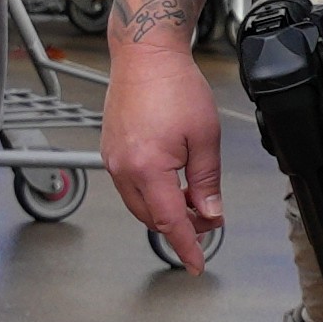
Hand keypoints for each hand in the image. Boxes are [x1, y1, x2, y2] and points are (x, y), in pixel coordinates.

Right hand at [101, 31, 228, 259]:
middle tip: (211, 220)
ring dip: (167, 210)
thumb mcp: (205, 137)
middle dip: (182, 226)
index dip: (186, 245)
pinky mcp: (111, 151)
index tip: (197, 264)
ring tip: (197, 202)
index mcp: (147, 168)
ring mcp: (112, 160)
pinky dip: (153, 194)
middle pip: (151, 217)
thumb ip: (207, 180)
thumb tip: (210, 212)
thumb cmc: (175, 88)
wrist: (145, 58)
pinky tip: (175, 185)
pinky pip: (131, 186)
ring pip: (139, 204)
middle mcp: (122, 168)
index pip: (168, 221)